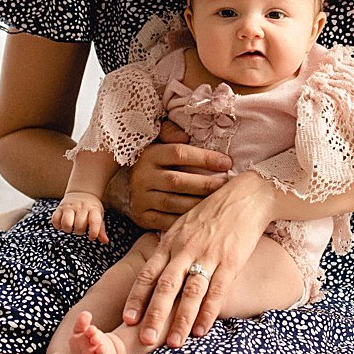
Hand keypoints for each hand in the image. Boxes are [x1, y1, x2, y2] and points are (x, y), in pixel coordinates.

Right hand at [51, 192, 109, 241]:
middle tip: (80, 229)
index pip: (95, 221)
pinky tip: (62, 225)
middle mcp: (81, 207)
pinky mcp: (60, 208)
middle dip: (79, 231)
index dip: (94, 232)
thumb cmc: (91, 208)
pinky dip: (58, 225)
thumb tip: (105, 241)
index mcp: (93, 210)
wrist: (81, 192)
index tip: (92, 237)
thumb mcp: (98, 216)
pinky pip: (55, 220)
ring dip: (68, 229)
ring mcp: (69, 207)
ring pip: (66, 223)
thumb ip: (101, 230)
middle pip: (79, 225)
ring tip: (71, 228)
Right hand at [113, 121, 231, 231]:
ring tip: (219, 201)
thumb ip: (170, 132)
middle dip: (206, 184)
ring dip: (199, 203)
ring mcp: (141, 198)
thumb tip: (186, 135)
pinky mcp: (142, 217)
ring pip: (174, 203)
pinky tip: (202, 216)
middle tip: (227, 184)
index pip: (179, 153)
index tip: (227, 162)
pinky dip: (186, 220)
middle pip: (178, 181)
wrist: (126, 185)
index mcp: (149, 155)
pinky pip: (167, 221)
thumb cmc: (153, 161)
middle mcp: (143, 177)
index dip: (205, 158)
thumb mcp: (157, 140)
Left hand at [122, 170, 276, 348]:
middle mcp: (186, 249)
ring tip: (173, 343)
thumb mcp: (184, 225)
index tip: (127, 318)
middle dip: (154, 314)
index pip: (148, 272)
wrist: (246, 196)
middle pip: (166, 285)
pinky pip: (217, 290)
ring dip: (181, 319)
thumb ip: (170, 248)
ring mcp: (209, 255)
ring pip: (191, 291)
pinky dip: (208, 312)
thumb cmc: (213, 212)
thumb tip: (155, 270)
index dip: (137, 297)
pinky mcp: (231, 260)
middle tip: (144, 339)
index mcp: (171, 242)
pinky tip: (201, 330)